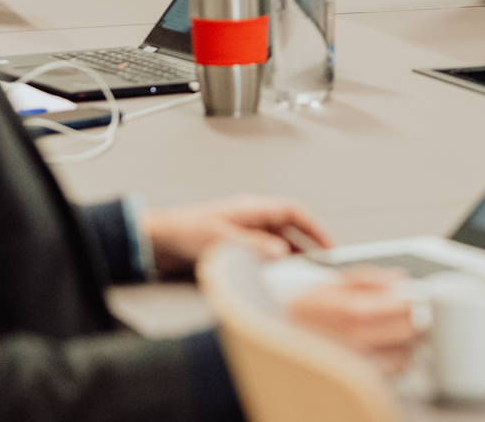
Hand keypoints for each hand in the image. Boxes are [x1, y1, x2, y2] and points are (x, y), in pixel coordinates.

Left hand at [141, 194, 332, 274]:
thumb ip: (253, 246)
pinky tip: (273, 276)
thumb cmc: (182, 231)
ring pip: (277, 242)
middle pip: (289, 228)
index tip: (328, 245)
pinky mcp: (233, 246)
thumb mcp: (221, 239)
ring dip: (290, 256)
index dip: (314, 227)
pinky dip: (273, 263)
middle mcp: (250, 218)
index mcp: (251, 208)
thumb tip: (281, 253)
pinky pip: (262, 253)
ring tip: (300, 274)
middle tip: (320, 263)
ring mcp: (243, 232)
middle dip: (308, 244)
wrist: (156, 241)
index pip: (293, 212)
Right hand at [289, 268, 421, 374]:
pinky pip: (393, 370)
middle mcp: (358, 338)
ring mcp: (359, 360)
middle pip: (409, 330)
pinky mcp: (359, 376)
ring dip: (406, 341)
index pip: (405, 306)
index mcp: (354, 310)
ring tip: (394, 330)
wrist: (283, 334)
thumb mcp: (335, 281)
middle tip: (408, 311)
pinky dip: (397, 358)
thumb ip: (371, 278)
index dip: (415, 299)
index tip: (415, 295)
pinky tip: (386, 346)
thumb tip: (398, 279)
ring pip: (405, 354)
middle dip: (413, 318)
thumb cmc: (307, 308)